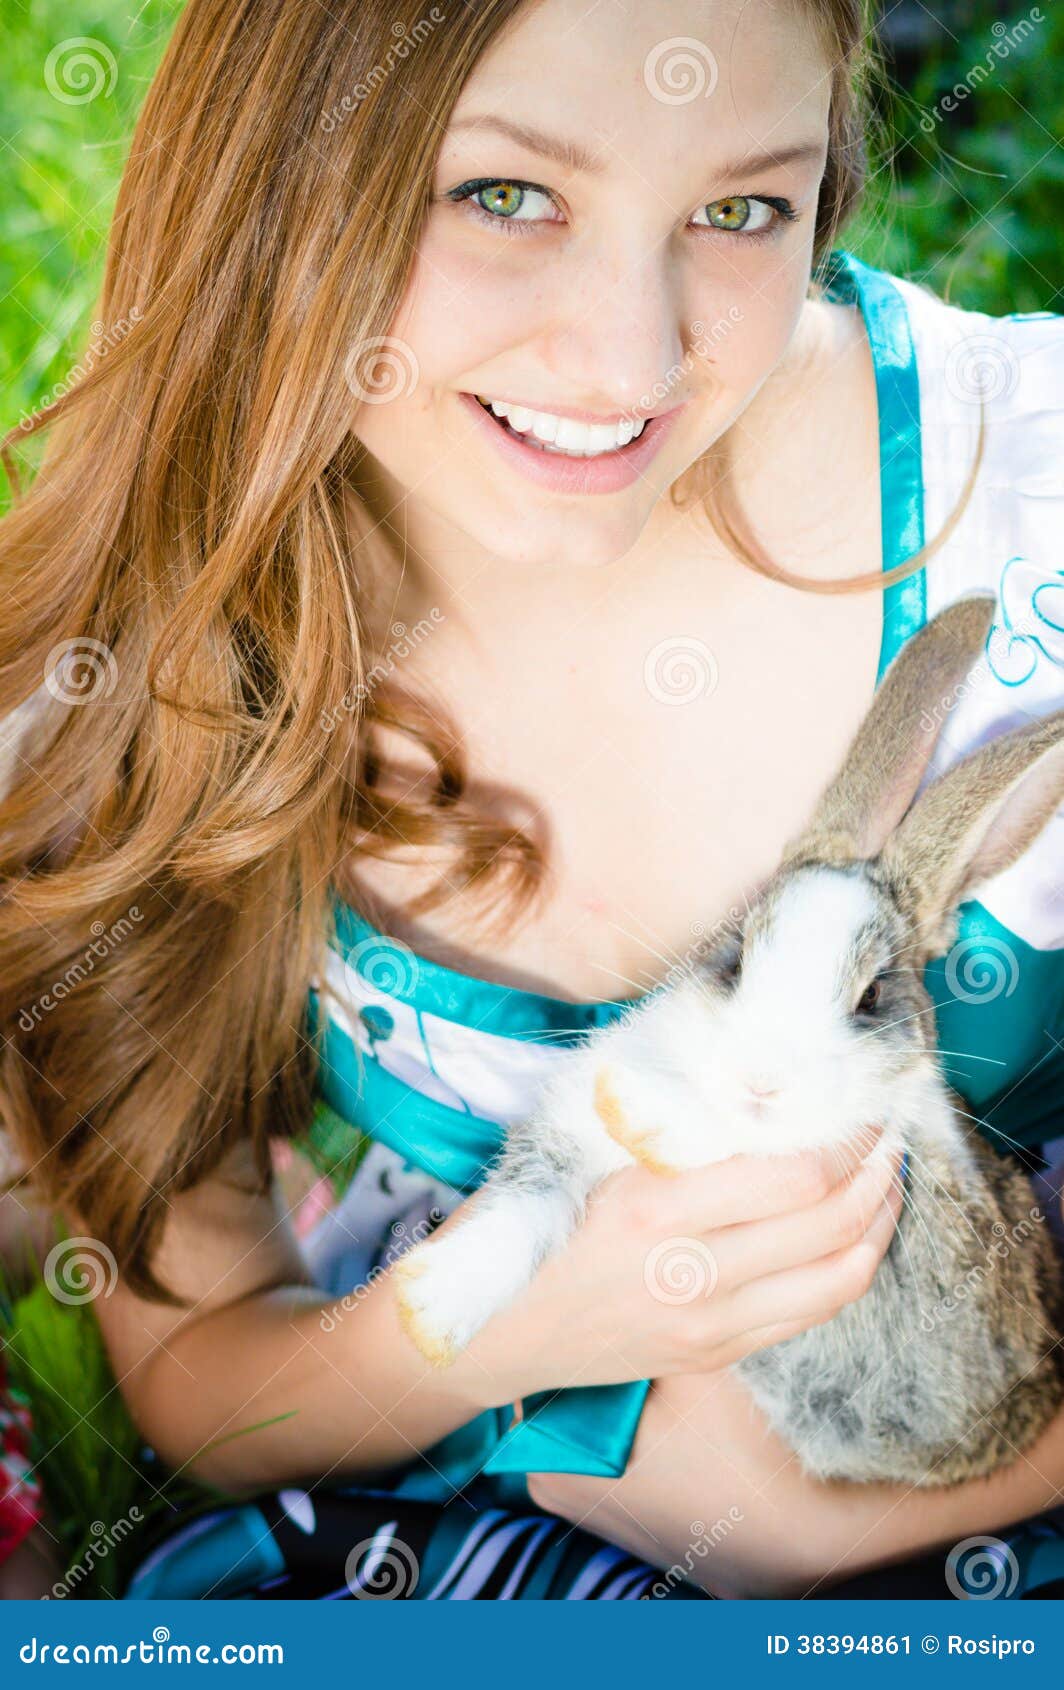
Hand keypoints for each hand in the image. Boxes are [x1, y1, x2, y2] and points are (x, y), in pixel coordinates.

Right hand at [451, 1125, 903, 1407]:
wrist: (495, 1334)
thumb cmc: (532, 1224)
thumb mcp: (587, 1159)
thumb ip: (670, 1132)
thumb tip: (761, 1088)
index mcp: (653, 1210)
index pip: (791, 1177)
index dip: (844, 1139)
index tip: (860, 1105)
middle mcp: (690, 1275)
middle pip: (829, 1225)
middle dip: (877, 1173)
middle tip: (889, 1135)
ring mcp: (709, 1326)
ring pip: (837, 1279)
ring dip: (877, 1225)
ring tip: (886, 1182)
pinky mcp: (716, 1356)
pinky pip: (810, 1313)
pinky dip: (848, 1269)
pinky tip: (852, 1235)